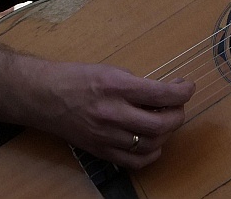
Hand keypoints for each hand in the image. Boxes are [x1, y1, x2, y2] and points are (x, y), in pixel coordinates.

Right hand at [34, 61, 194, 168]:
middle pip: (160, 124)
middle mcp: (112, 113)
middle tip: (177, 105)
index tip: (187, 87)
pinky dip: (151, 154)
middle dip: (178, 114)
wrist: (43, 96)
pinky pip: (134, 161)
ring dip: (167, 133)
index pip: (161, 95)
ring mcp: (106, 135)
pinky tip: (155, 142)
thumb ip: (137, 84)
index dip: (182, 92)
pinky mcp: (100, 150)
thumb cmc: (76, 78)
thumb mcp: (111, 70)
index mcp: (116, 87)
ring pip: (150, 144)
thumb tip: (163, 93)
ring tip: (166, 120)